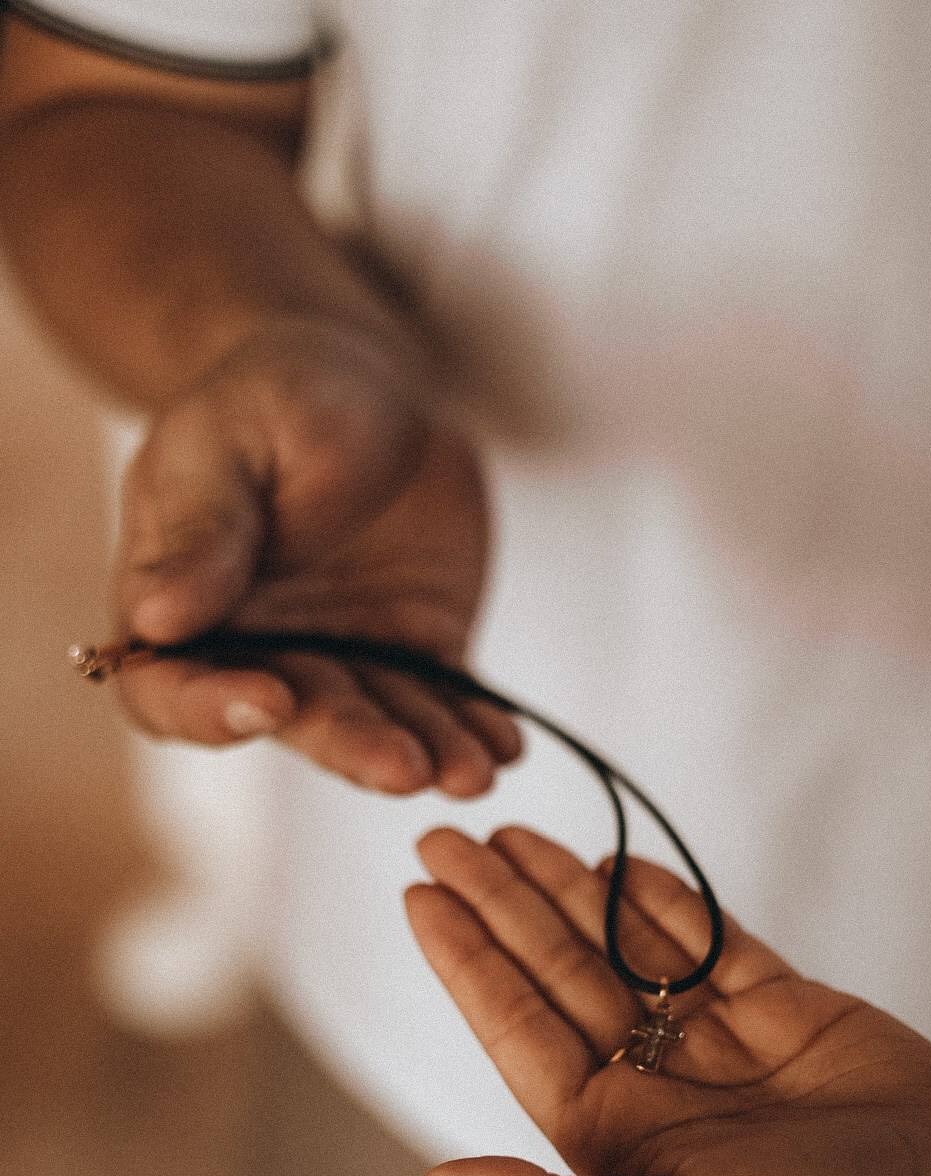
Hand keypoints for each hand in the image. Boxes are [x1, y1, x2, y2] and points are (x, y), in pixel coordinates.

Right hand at [112, 317, 519, 795]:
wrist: (366, 382)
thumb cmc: (273, 396)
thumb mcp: (225, 437)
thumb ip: (201, 524)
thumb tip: (158, 619)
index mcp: (182, 608)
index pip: (169, 690)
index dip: (210, 711)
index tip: (267, 700)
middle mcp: (261, 652)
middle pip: (295, 721)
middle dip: (352, 745)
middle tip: (404, 767)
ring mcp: (346, 657)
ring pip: (381, 724)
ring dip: (427, 752)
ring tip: (473, 770)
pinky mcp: (419, 649)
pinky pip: (447, 699)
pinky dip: (476, 726)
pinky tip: (504, 744)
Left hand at [404, 825, 930, 1175]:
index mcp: (611, 1134)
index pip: (517, 1027)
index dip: (465, 960)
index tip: (417, 894)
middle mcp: (654, 1080)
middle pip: (556, 971)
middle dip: (499, 903)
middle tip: (441, 835)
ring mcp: (718, 1039)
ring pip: (622, 945)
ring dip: (564, 888)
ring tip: (507, 832)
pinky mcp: (784, 1006)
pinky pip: (709, 939)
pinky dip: (663, 898)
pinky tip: (614, 863)